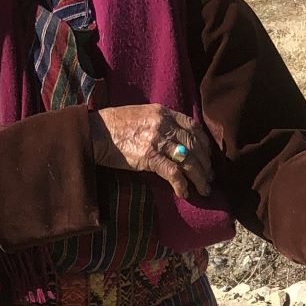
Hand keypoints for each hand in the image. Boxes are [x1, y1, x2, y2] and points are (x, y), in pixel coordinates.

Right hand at [89, 104, 214, 200]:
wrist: (95, 132)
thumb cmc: (115, 126)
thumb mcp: (142, 115)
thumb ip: (162, 124)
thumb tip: (177, 141)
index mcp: (164, 112)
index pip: (194, 126)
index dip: (205, 143)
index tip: (208, 156)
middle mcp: (164, 124)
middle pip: (195, 145)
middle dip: (206, 163)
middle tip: (210, 177)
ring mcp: (157, 140)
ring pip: (189, 160)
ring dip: (200, 177)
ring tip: (204, 189)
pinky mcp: (149, 156)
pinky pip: (173, 172)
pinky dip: (182, 185)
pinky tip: (184, 193)